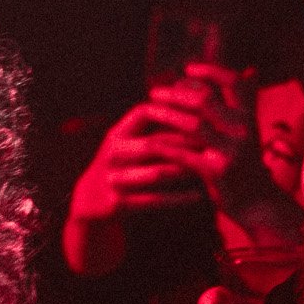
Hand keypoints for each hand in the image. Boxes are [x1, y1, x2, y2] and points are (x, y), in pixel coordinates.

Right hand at [66, 102, 208, 224]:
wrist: (90, 201)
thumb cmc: (122, 166)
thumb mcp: (127, 142)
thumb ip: (152, 126)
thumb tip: (188, 99)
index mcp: (117, 134)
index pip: (143, 113)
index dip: (171, 112)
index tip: (201, 114)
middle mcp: (113, 154)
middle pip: (154, 144)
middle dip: (185, 144)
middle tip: (213, 144)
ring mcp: (114, 179)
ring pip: (156, 174)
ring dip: (184, 171)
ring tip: (208, 169)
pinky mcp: (117, 204)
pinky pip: (154, 201)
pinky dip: (178, 198)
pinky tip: (198, 195)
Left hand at [151, 63, 303, 232]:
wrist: (258, 204)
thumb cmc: (247, 164)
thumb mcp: (249, 131)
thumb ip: (245, 102)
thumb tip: (250, 69)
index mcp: (249, 117)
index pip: (234, 83)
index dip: (210, 71)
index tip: (187, 69)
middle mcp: (242, 130)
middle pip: (205, 100)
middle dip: (176, 93)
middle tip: (155, 92)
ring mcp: (230, 151)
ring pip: (192, 125)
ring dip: (166, 115)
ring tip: (148, 110)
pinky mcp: (216, 171)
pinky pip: (185, 155)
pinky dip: (166, 146)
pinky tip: (150, 142)